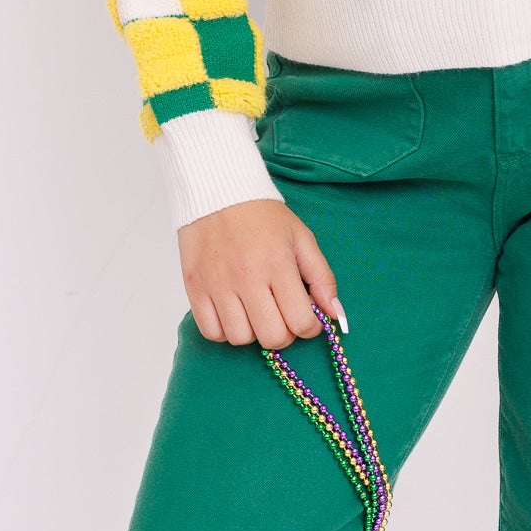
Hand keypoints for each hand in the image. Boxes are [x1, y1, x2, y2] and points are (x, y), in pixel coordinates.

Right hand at [178, 199, 344, 347]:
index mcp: (278, 264)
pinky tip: (233, 313)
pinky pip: (211, 332)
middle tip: (282, 316)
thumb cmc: (262, 215)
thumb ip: (322, 278)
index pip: (301, 323)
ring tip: (255, 312)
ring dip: (253, 332)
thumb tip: (335, 314)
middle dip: (284, 334)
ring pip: (240, 339)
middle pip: (272, 337)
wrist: (217, 190)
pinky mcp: (195, 288)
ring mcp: (217, 284)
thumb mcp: (301, 238)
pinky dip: (224, 331)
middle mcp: (246, 277)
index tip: (306, 317)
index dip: (309, 327)